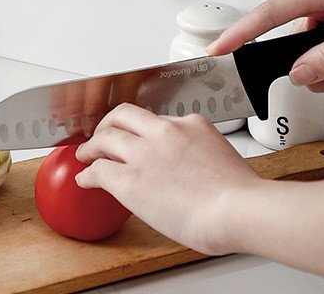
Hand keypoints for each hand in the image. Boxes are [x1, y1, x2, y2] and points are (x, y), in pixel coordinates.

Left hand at [75, 103, 263, 254]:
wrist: (237, 209)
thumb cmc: (238, 194)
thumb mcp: (221, 155)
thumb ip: (199, 153)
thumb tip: (191, 168)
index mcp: (190, 123)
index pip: (156, 119)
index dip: (141, 129)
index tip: (136, 136)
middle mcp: (164, 131)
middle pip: (124, 115)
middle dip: (108, 123)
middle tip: (102, 134)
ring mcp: (145, 153)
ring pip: (106, 137)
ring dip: (91, 145)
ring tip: (86, 153)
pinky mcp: (131, 180)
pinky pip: (99, 170)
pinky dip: (88, 174)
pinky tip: (85, 179)